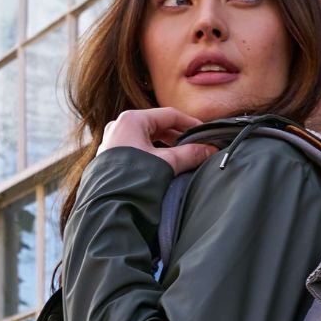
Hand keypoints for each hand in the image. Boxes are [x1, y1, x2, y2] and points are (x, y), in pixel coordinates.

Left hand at [97, 107, 217, 173]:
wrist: (110, 205)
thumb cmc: (135, 179)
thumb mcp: (167, 164)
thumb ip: (190, 154)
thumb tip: (210, 150)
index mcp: (132, 119)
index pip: (168, 115)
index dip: (190, 123)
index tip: (205, 133)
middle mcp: (120, 126)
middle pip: (157, 125)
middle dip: (179, 136)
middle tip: (196, 146)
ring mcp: (113, 141)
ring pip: (147, 138)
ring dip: (167, 146)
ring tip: (183, 157)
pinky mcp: (112, 157)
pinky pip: (137, 149)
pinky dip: (154, 153)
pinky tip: (164, 165)